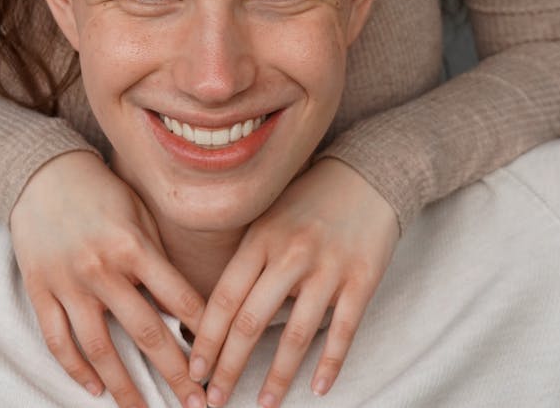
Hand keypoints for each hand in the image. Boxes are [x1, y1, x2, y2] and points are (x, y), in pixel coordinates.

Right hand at [10, 151, 206, 407]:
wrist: (43, 173)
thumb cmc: (101, 192)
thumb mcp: (138, 213)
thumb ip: (157, 258)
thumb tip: (180, 306)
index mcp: (132, 244)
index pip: (177, 297)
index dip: (202, 330)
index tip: (219, 359)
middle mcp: (101, 267)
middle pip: (144, 332)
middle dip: (174, 373)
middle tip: (195, 403)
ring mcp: (68, 282)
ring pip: (99, 348)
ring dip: (124, 387)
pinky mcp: (40, 290)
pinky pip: (58, 340)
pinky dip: (75, 369)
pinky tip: (93, 390)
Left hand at [188, 159, 398, 406]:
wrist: (366, 174)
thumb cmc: (309, 201)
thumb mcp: (269, 217)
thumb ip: (248, 260)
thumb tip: (217, 312)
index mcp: (261, 238)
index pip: (225, 297)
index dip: (207, 338)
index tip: (194, 369)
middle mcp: (291, 253)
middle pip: (252, 321)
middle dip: (229, 367)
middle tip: (215, 400)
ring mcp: (327, 267)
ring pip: (296, 334)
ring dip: (277, 377)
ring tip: (263, 405)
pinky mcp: (362, 278)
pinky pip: (343, 330)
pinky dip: (330, 363)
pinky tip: (318, 388)